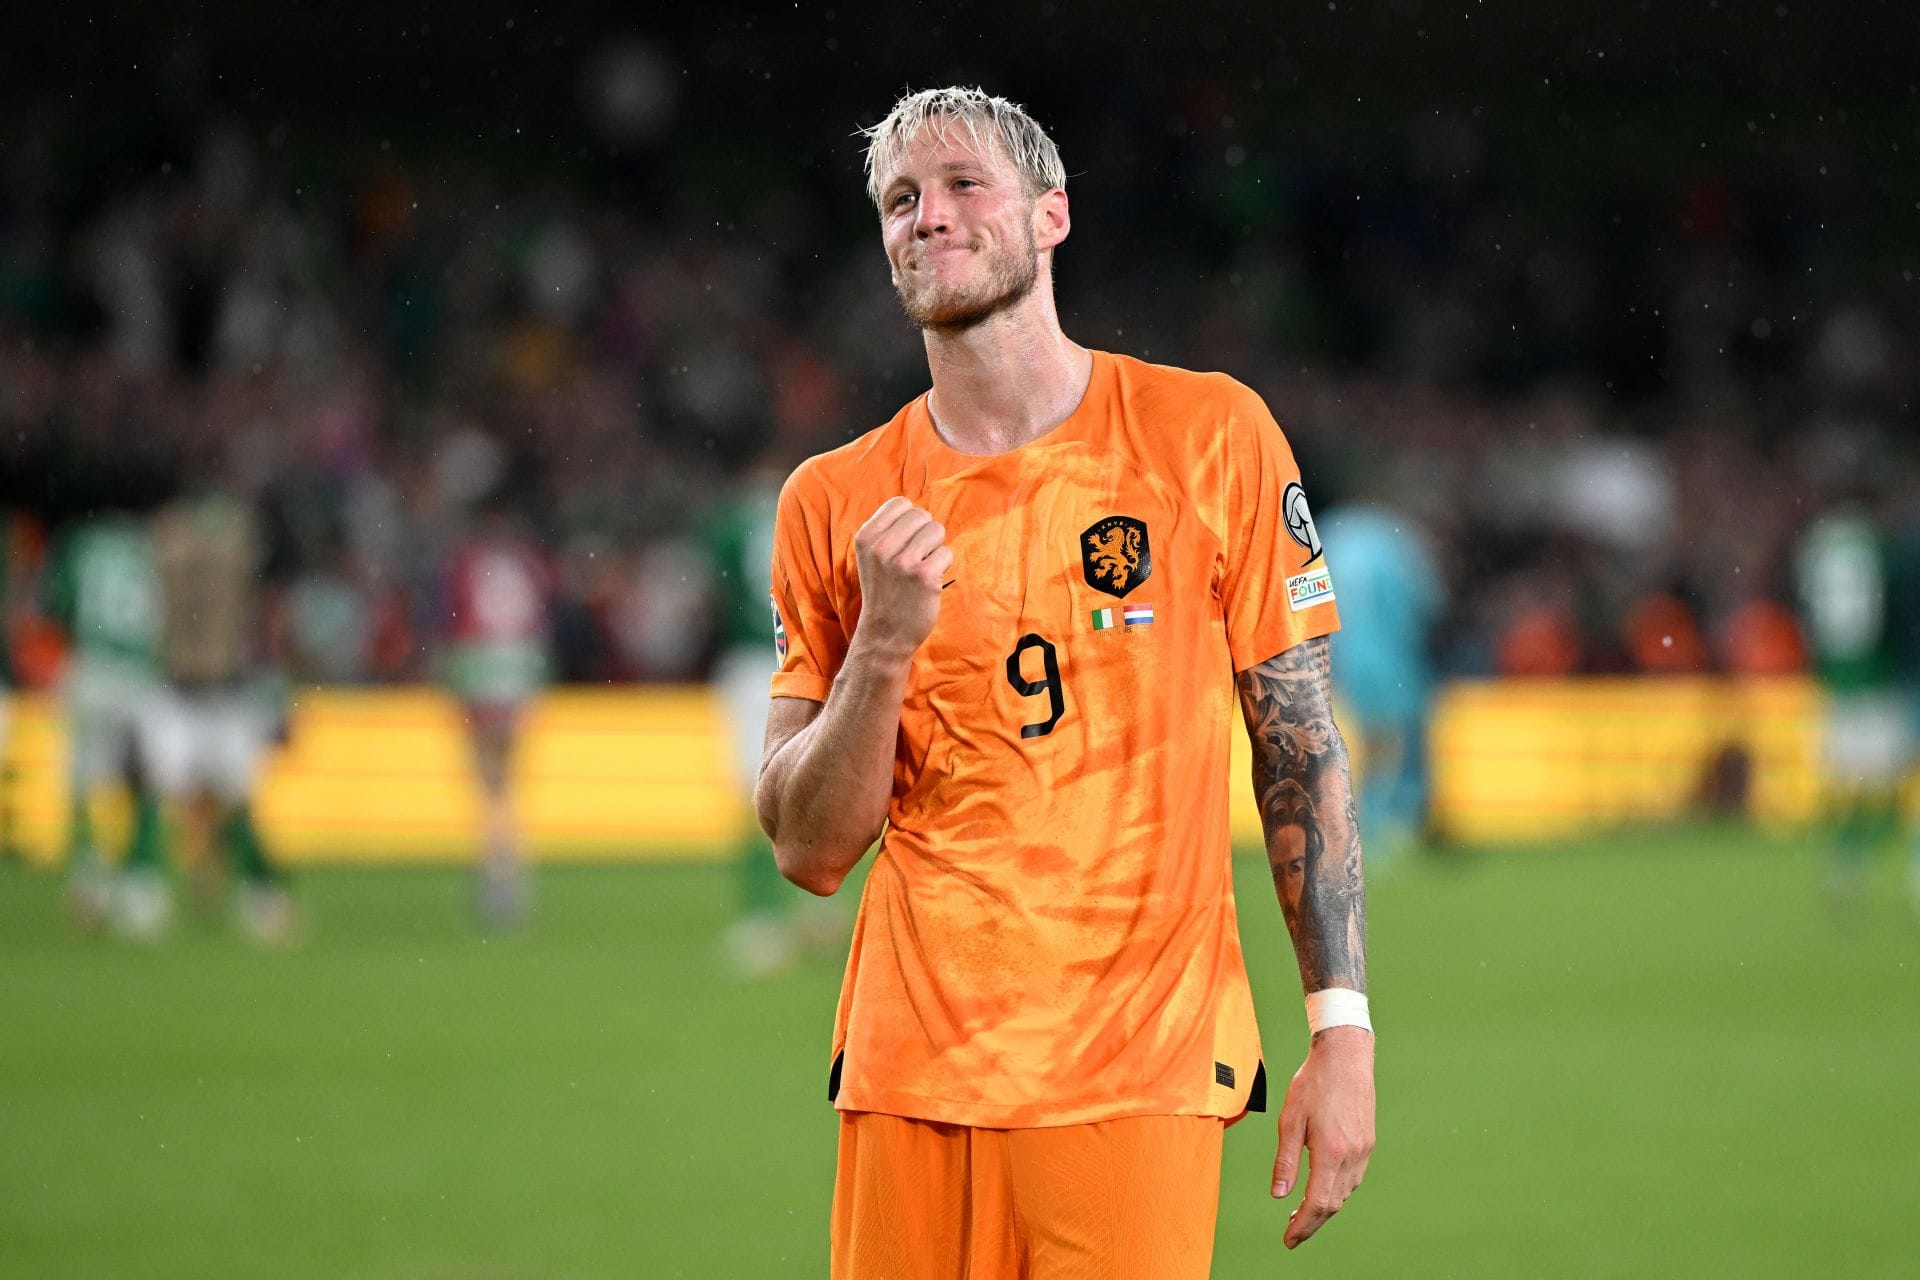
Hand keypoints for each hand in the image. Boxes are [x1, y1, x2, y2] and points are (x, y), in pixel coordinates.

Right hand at [851, 497, 952, 660]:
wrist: (885, 634)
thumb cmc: (884, 591)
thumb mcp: (872, 556)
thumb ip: (887, 530)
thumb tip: (915, 508)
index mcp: (866, 537)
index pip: (900, 503)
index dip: (910, 520)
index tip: (905, 541)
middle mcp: (881, 546)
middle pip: (921, 515)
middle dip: (925, 534)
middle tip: (915, 558)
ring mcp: (903, 561)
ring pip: (937, 530)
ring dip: (935, 549)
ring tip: (921, 568)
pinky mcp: (924, 576)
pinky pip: (946, 553)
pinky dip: (943, 566)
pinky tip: (929, 581)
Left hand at [1272, 1025, 1374, 1248]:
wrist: (1346, 1057)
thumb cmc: (1313, 1084)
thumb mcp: (1290, 1120)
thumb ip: (1285, 1160)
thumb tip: (1278, 1195)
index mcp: (1330, 1152)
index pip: (1317, 1204)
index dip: (1302, 1226)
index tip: (1288, 1240)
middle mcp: (1351, 1156)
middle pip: (1333, 1205)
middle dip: (1312, 1223)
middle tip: (1291, 1233)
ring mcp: (1363, 1150)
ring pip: (1344, 1194)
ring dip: (1324, 1208)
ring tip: (1301, 1213)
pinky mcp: (1367, 1143)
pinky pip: (1352, 1179)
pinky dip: (1336, 1191)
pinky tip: (1322, 1188)